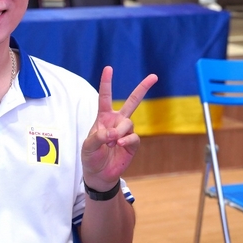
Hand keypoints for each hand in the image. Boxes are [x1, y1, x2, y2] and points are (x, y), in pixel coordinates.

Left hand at [81, 67, 157, 190]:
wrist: (99, 174)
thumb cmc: (91, 157)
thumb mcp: (88, 146)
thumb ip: (98, 137)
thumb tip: (113, 133)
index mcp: (103, 117)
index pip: (105, 97)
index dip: (107, 82)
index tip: (108, 68)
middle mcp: (117, 121)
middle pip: (132, 101)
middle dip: (143, 88)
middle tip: (154, 76)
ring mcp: (126, 132)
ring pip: (128, 123)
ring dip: (120, 132)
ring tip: (112, 142)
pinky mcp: (132, 143)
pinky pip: (133, 137)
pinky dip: (126, 140)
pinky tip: (119, 145)